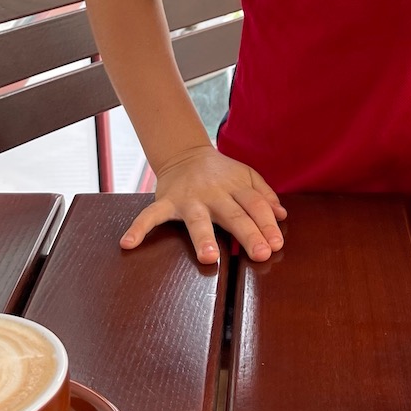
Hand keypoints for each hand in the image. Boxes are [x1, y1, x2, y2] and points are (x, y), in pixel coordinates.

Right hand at [120, 145, 286, 263]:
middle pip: (234, 214)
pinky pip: (150, 216)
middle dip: (248, 234)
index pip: (255, 205)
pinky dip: (138, 228)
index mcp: (236, 186)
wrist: (185, 153)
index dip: (267, 224)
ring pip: (197, 220)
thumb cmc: (221, 172)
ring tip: (209, 256)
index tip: (276, 245)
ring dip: (203, 237)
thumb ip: (265, 195)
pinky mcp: (166, 202)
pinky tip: (128, 244)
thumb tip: (282, 215)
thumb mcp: (247, 177)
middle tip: (260, 254)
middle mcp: (214, 193)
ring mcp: (189, 198)